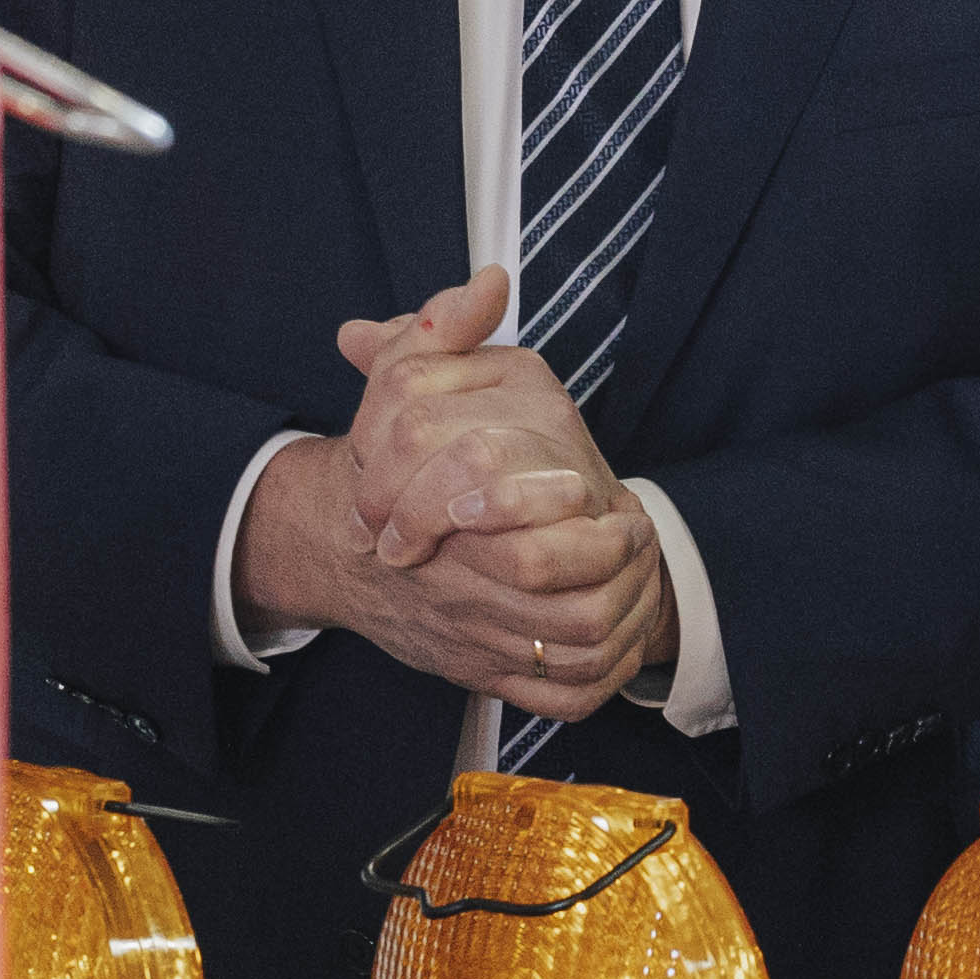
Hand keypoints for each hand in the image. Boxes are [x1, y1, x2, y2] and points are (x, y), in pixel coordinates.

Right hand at [232, 268, 677, 713]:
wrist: (338, 550)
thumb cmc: (382, 464)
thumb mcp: (403, 381)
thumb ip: (443, 328)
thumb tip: (488, 283)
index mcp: (447, 521)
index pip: (520, 538)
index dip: (582, 521)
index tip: (610, 497)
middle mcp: (458, 588)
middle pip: (559, 602)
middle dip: (619, 572)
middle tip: (638, 534)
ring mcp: (470, 637)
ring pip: (570, 651)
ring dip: (623, 620)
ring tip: (641, 576)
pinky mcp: (482, 673)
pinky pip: (557, 695)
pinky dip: (599, 677)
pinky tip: (622, 639)